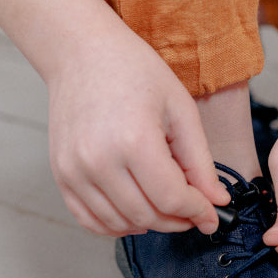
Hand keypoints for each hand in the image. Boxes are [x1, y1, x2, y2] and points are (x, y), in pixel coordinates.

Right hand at [47, 22, 229, 236]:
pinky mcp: (61, 174)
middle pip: (147, 215)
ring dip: (150, 224)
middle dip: (177, 220)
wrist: (81, 51)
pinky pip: (89, 220)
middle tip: (192, 211)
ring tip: (166, 208)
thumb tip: (217, 201)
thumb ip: (200, 161)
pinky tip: (135, 213)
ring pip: (119, 223)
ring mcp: (74, 170)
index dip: (198, 212)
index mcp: (134, 140)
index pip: (172, 198)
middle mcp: (99, 161)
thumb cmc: (133, 71)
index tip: (211, 215)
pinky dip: (116, 225)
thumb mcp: (180, 109)